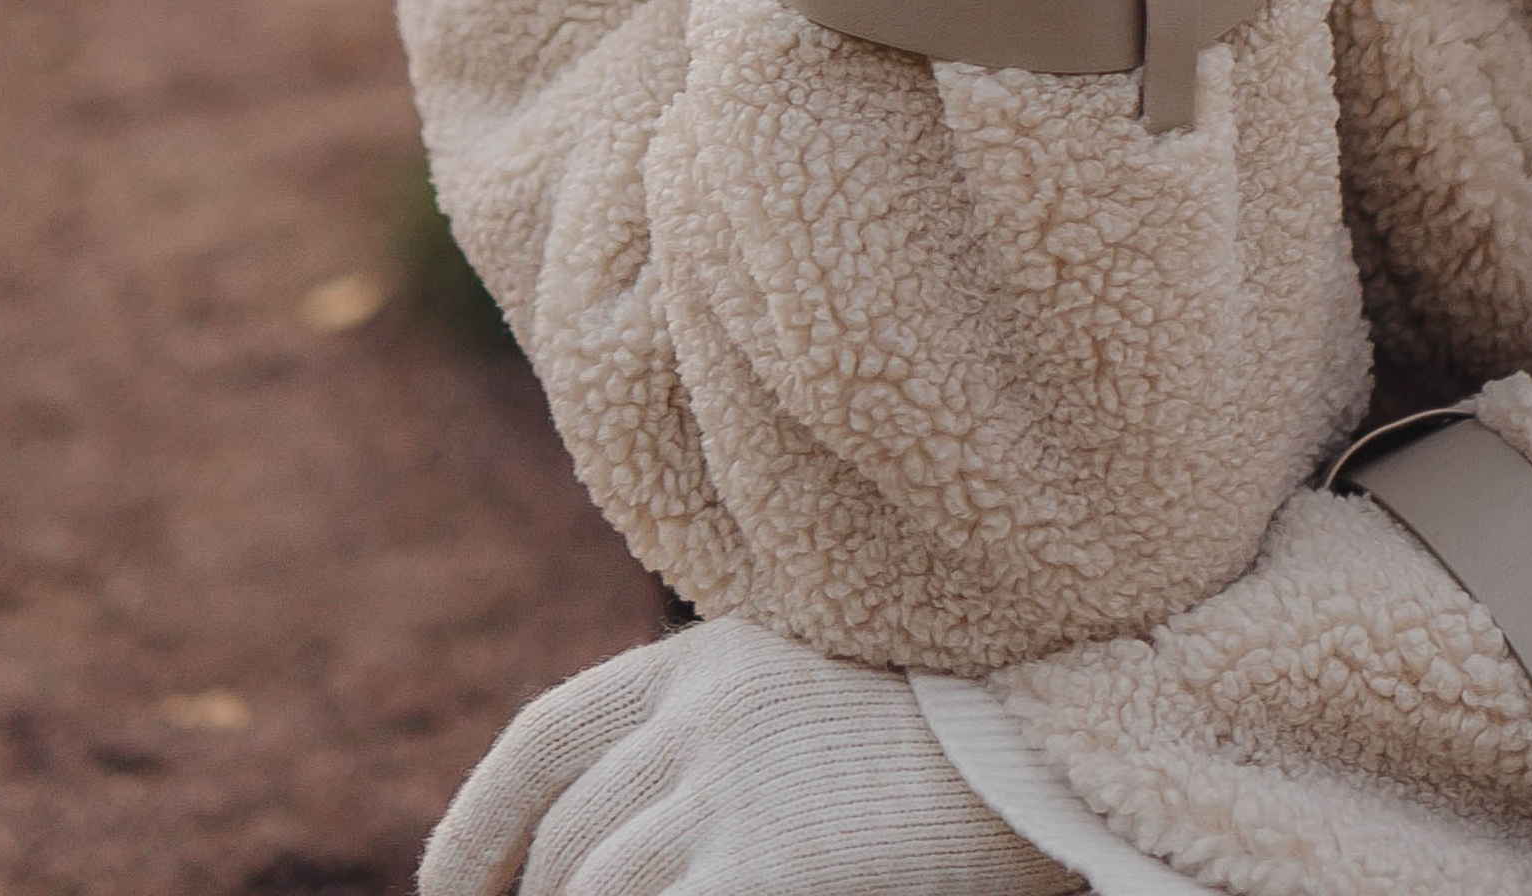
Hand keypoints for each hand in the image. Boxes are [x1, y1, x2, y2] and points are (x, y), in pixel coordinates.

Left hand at [418, 619, 1080, 895]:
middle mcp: (702, 713)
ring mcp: (732, 785)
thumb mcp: (808, 685)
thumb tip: (611, 822)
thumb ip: (715, 724)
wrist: (1057, 731)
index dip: (474, 833)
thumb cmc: (948, 727)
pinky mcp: (766, 860)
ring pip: (591, 891)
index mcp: (704, 659)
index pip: (540, 743)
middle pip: (564, 843)